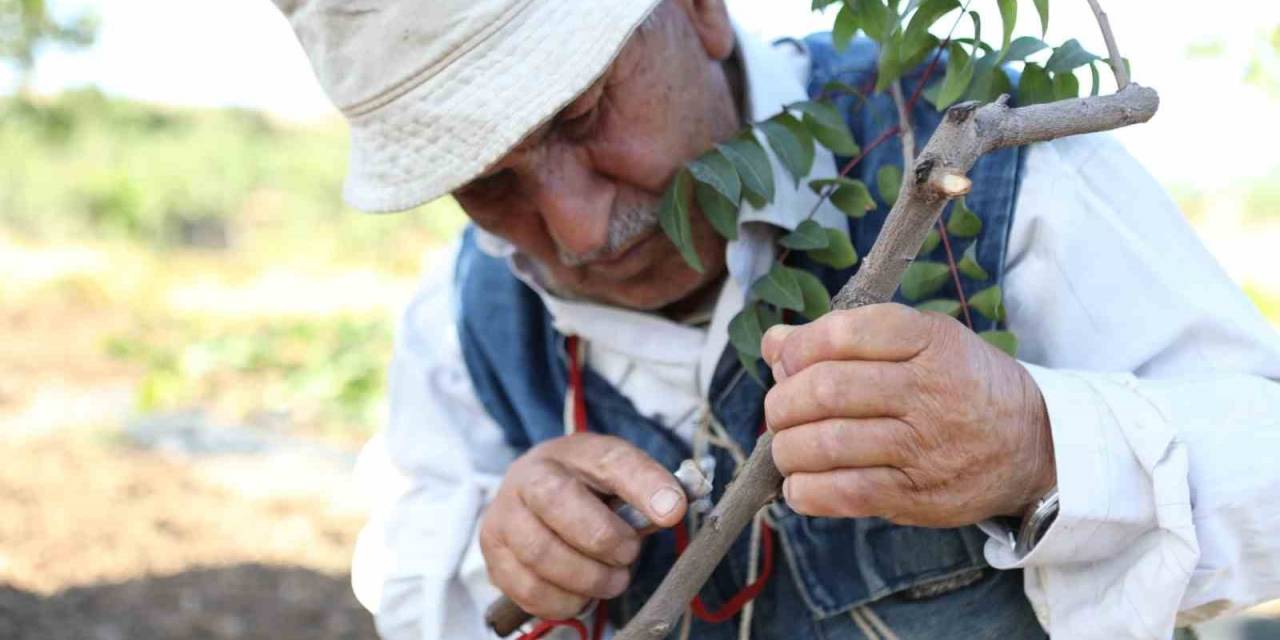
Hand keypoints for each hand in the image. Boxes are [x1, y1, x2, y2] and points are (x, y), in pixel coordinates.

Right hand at [479, 433, 687, 619]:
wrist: (536, 497)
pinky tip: (581, 594)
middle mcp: (528, 476)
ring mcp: (503, 515)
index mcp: (572, 451)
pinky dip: (563, 601)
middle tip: (628, 556)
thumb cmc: (589, 492)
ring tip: (610, 580)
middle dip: (604, 540)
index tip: (673, 512)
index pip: (611, 459)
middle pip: (559, 504)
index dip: (644, 486)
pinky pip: (528, 589)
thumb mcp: (621, 480)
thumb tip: (672, 509)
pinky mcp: (493, 555)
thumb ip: (649, 492)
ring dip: (587, 579)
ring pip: (541, 554)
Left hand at [761, 303, 1054, 527]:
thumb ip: (843, 338)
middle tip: (780, 411)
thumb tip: (774, 343)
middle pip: (825, 390)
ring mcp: (923, 446)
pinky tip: (799, 484)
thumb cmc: (961, 384)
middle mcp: (926, 391)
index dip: (798, 348)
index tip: (787, 362)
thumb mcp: (919, 341)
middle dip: (782, 402)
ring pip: (828, 443)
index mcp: (927, 340)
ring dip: (787, 449)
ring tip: (787, 448)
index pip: (842, 333)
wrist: (1033, 444)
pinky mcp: (917, 495)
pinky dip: (807, 491)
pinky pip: (847, 494)